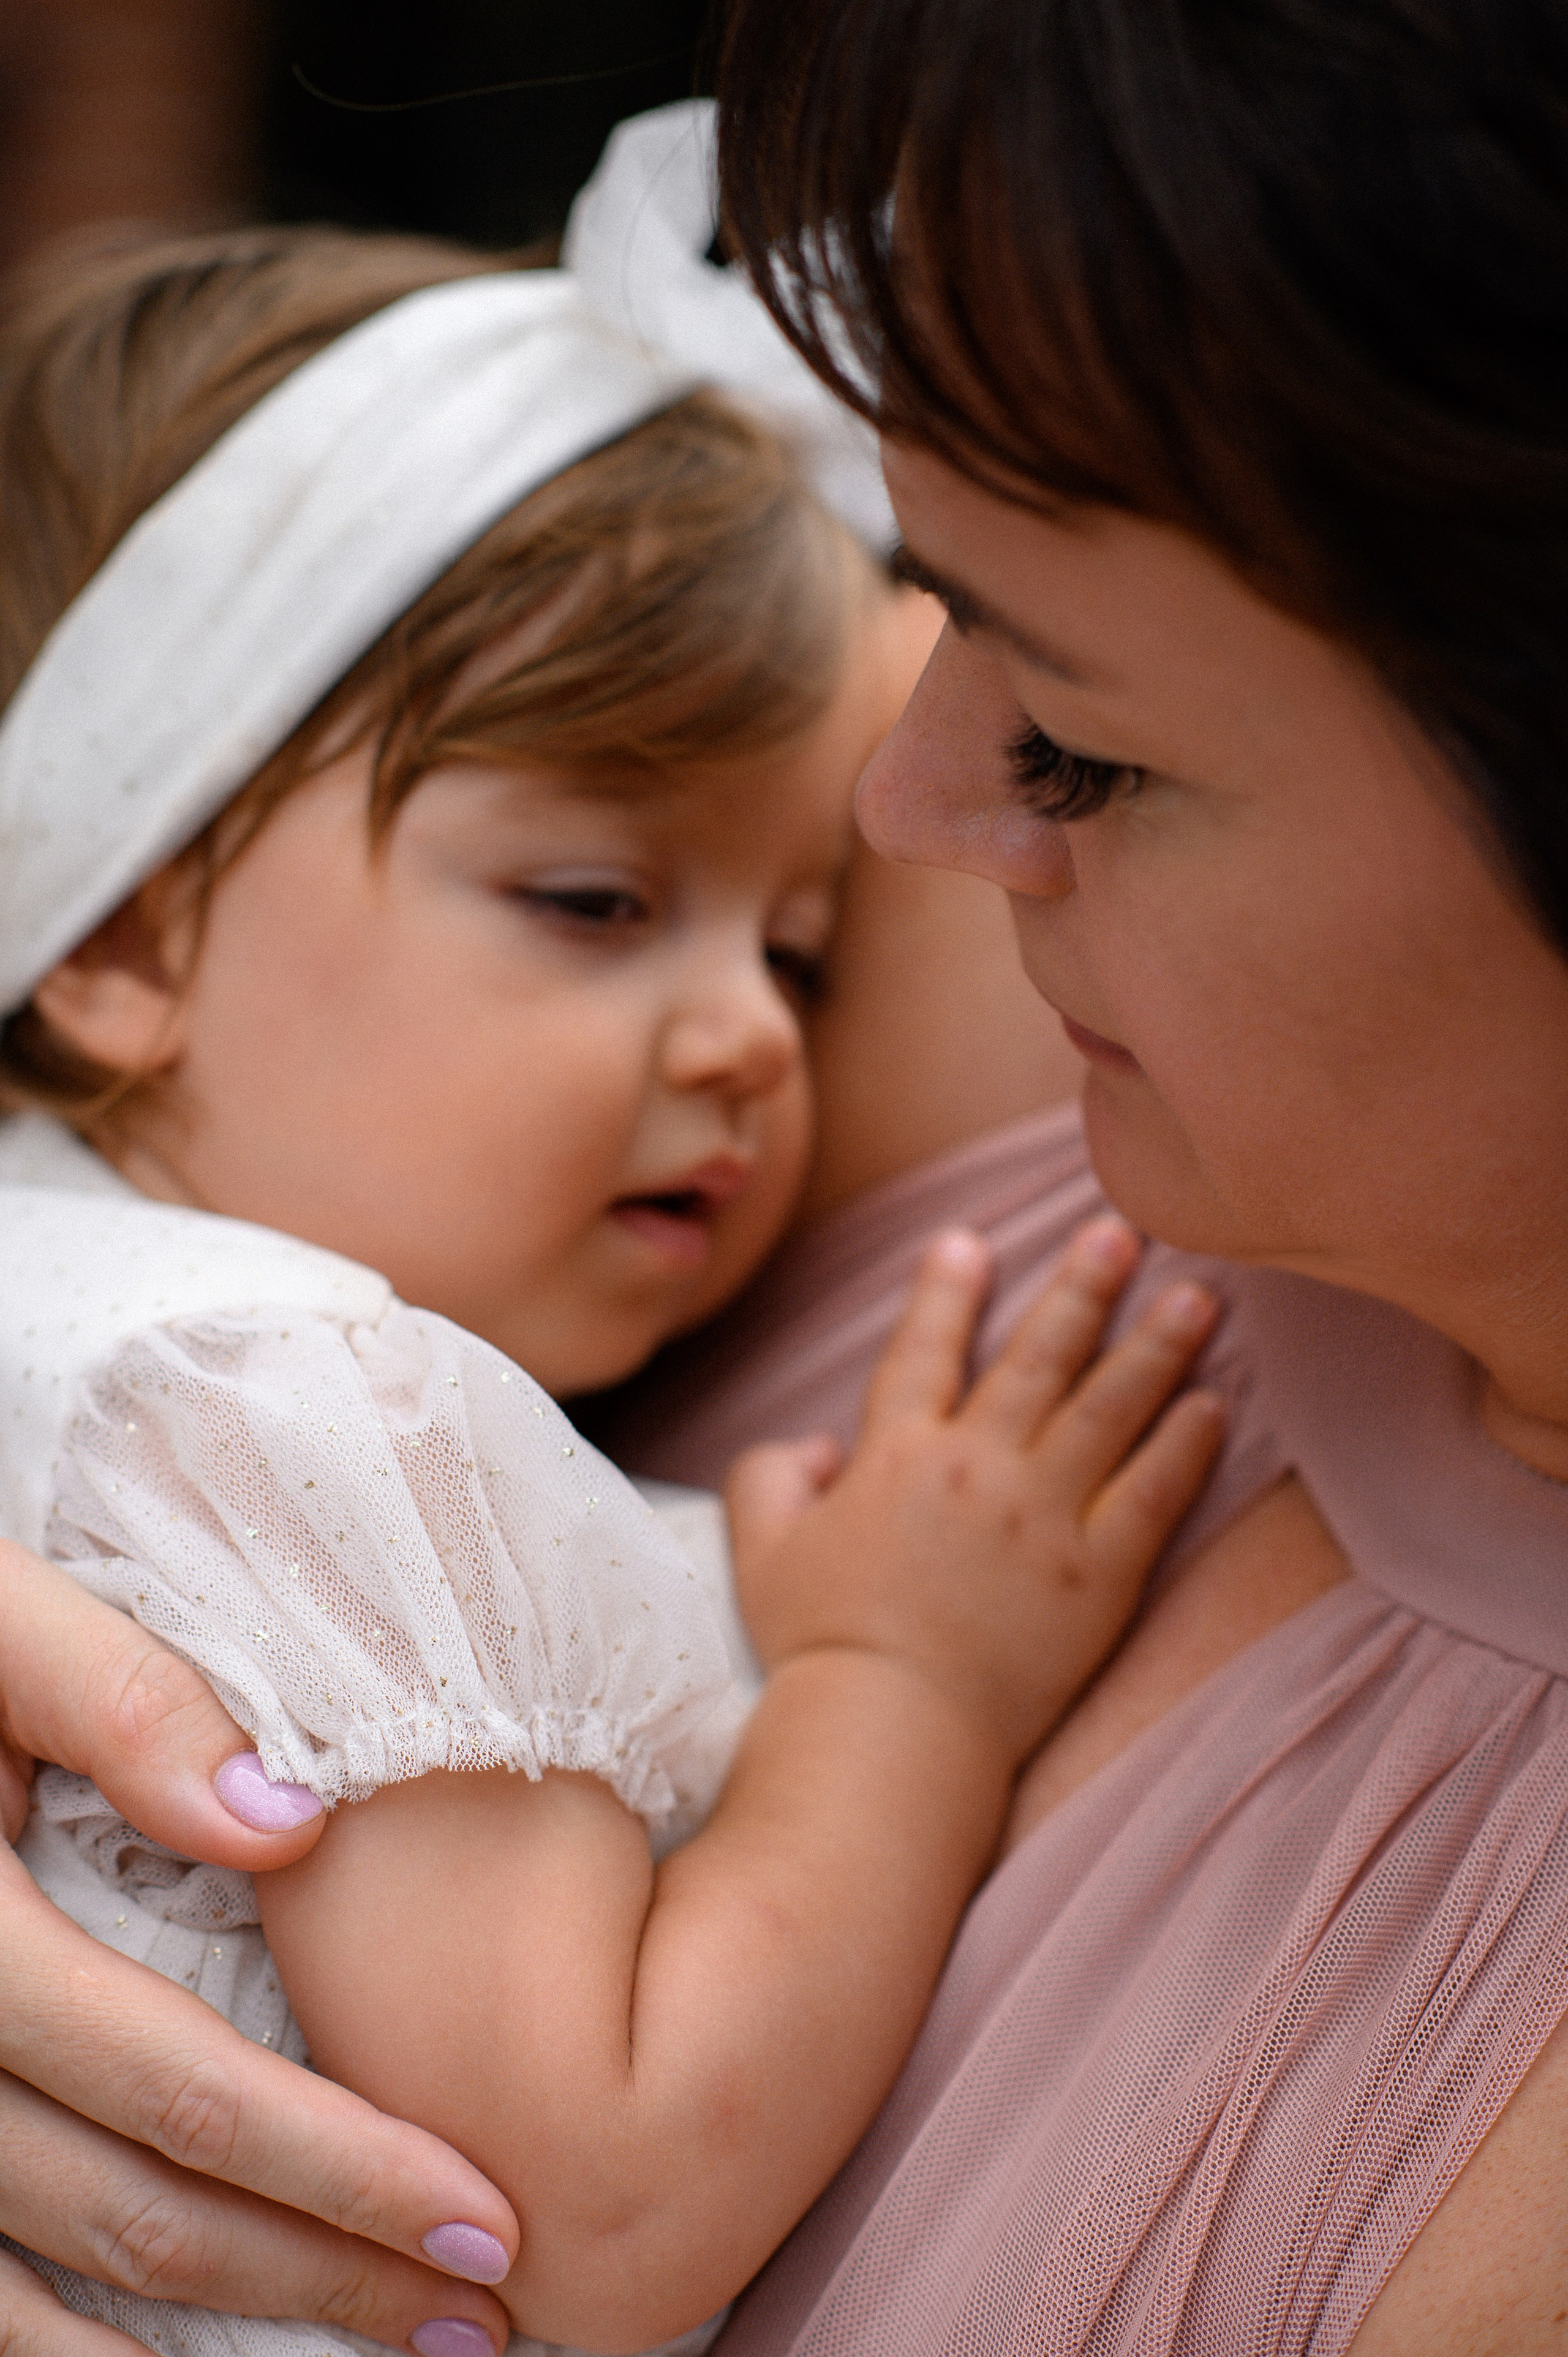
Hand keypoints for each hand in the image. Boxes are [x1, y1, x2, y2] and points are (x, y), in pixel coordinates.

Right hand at [0, 1542, 517, 2354]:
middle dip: (322, 2273)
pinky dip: (80, 2351)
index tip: (487, 2218)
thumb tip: (289, 1821)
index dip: (342, 2168)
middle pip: (136, 2213)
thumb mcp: (4, 1632)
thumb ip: (127, 1706)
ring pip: (53, 2293)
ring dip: (226, 2339)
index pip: (183, 2088)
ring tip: (388, 2351)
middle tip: (481, 2315)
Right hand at [725, 1216, 1224, 1776]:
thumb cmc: (816, 1646)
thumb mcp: (758, 1550)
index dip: (945, 1291)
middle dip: (1082, 1285)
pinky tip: (1214, 1406)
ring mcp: (1046, 1518)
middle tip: (1121, 1232)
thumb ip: (769, 1475)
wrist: (888, 1733)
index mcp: (896, 1454)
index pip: (926, 1349)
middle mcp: (978, 1467)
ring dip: (1155, 1345)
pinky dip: (1186, 1445)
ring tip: (1199, 1298)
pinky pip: (1154, 1493)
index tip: (970, 1241)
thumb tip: (818, 1444)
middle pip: (1040, 1356)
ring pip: (1111, 1407)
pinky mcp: (1099, 1576)